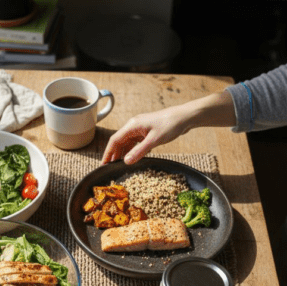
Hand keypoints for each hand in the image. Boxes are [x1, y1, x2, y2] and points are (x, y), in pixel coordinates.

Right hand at [101, 91, 235, 164]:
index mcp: (132, 125)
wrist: (184, 117)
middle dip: (113, 154)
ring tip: (118, 165)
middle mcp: (134, 126)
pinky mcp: (146, 132)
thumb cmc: (170, 125)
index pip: (114, 140)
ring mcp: (140, 128)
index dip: (108, 153)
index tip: (103, 164)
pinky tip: (131, 158)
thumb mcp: (154, 140)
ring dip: (122, 153)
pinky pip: (135, 142)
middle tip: (109, 168)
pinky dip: (131, 150)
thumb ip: (139, 151)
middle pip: (119, 141)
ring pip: (126, 142)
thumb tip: (126, 161)